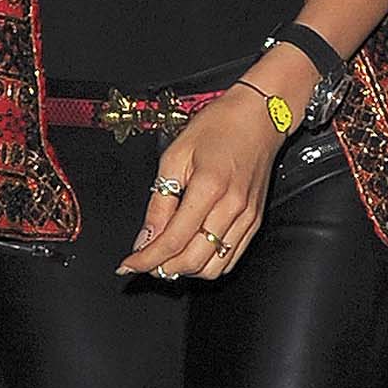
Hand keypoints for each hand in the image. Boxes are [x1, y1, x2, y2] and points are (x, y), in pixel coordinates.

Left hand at [120, 88, 281, 282]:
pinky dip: (208, 265)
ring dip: (186, 269)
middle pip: (193, 260)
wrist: (259, 117)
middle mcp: (232, 208)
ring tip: (167, 258)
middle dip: (163, 268)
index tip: (128, 265)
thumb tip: (146, 237)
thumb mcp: (175, 156)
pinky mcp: (255, 221)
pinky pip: (231, 258)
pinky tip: (192, 253)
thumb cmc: (219, 127)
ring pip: (213, 267)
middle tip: (144, 261)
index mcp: (209, 188)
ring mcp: (247, 218)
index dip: (146, 259)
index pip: (173, 240)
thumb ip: (160, 202)